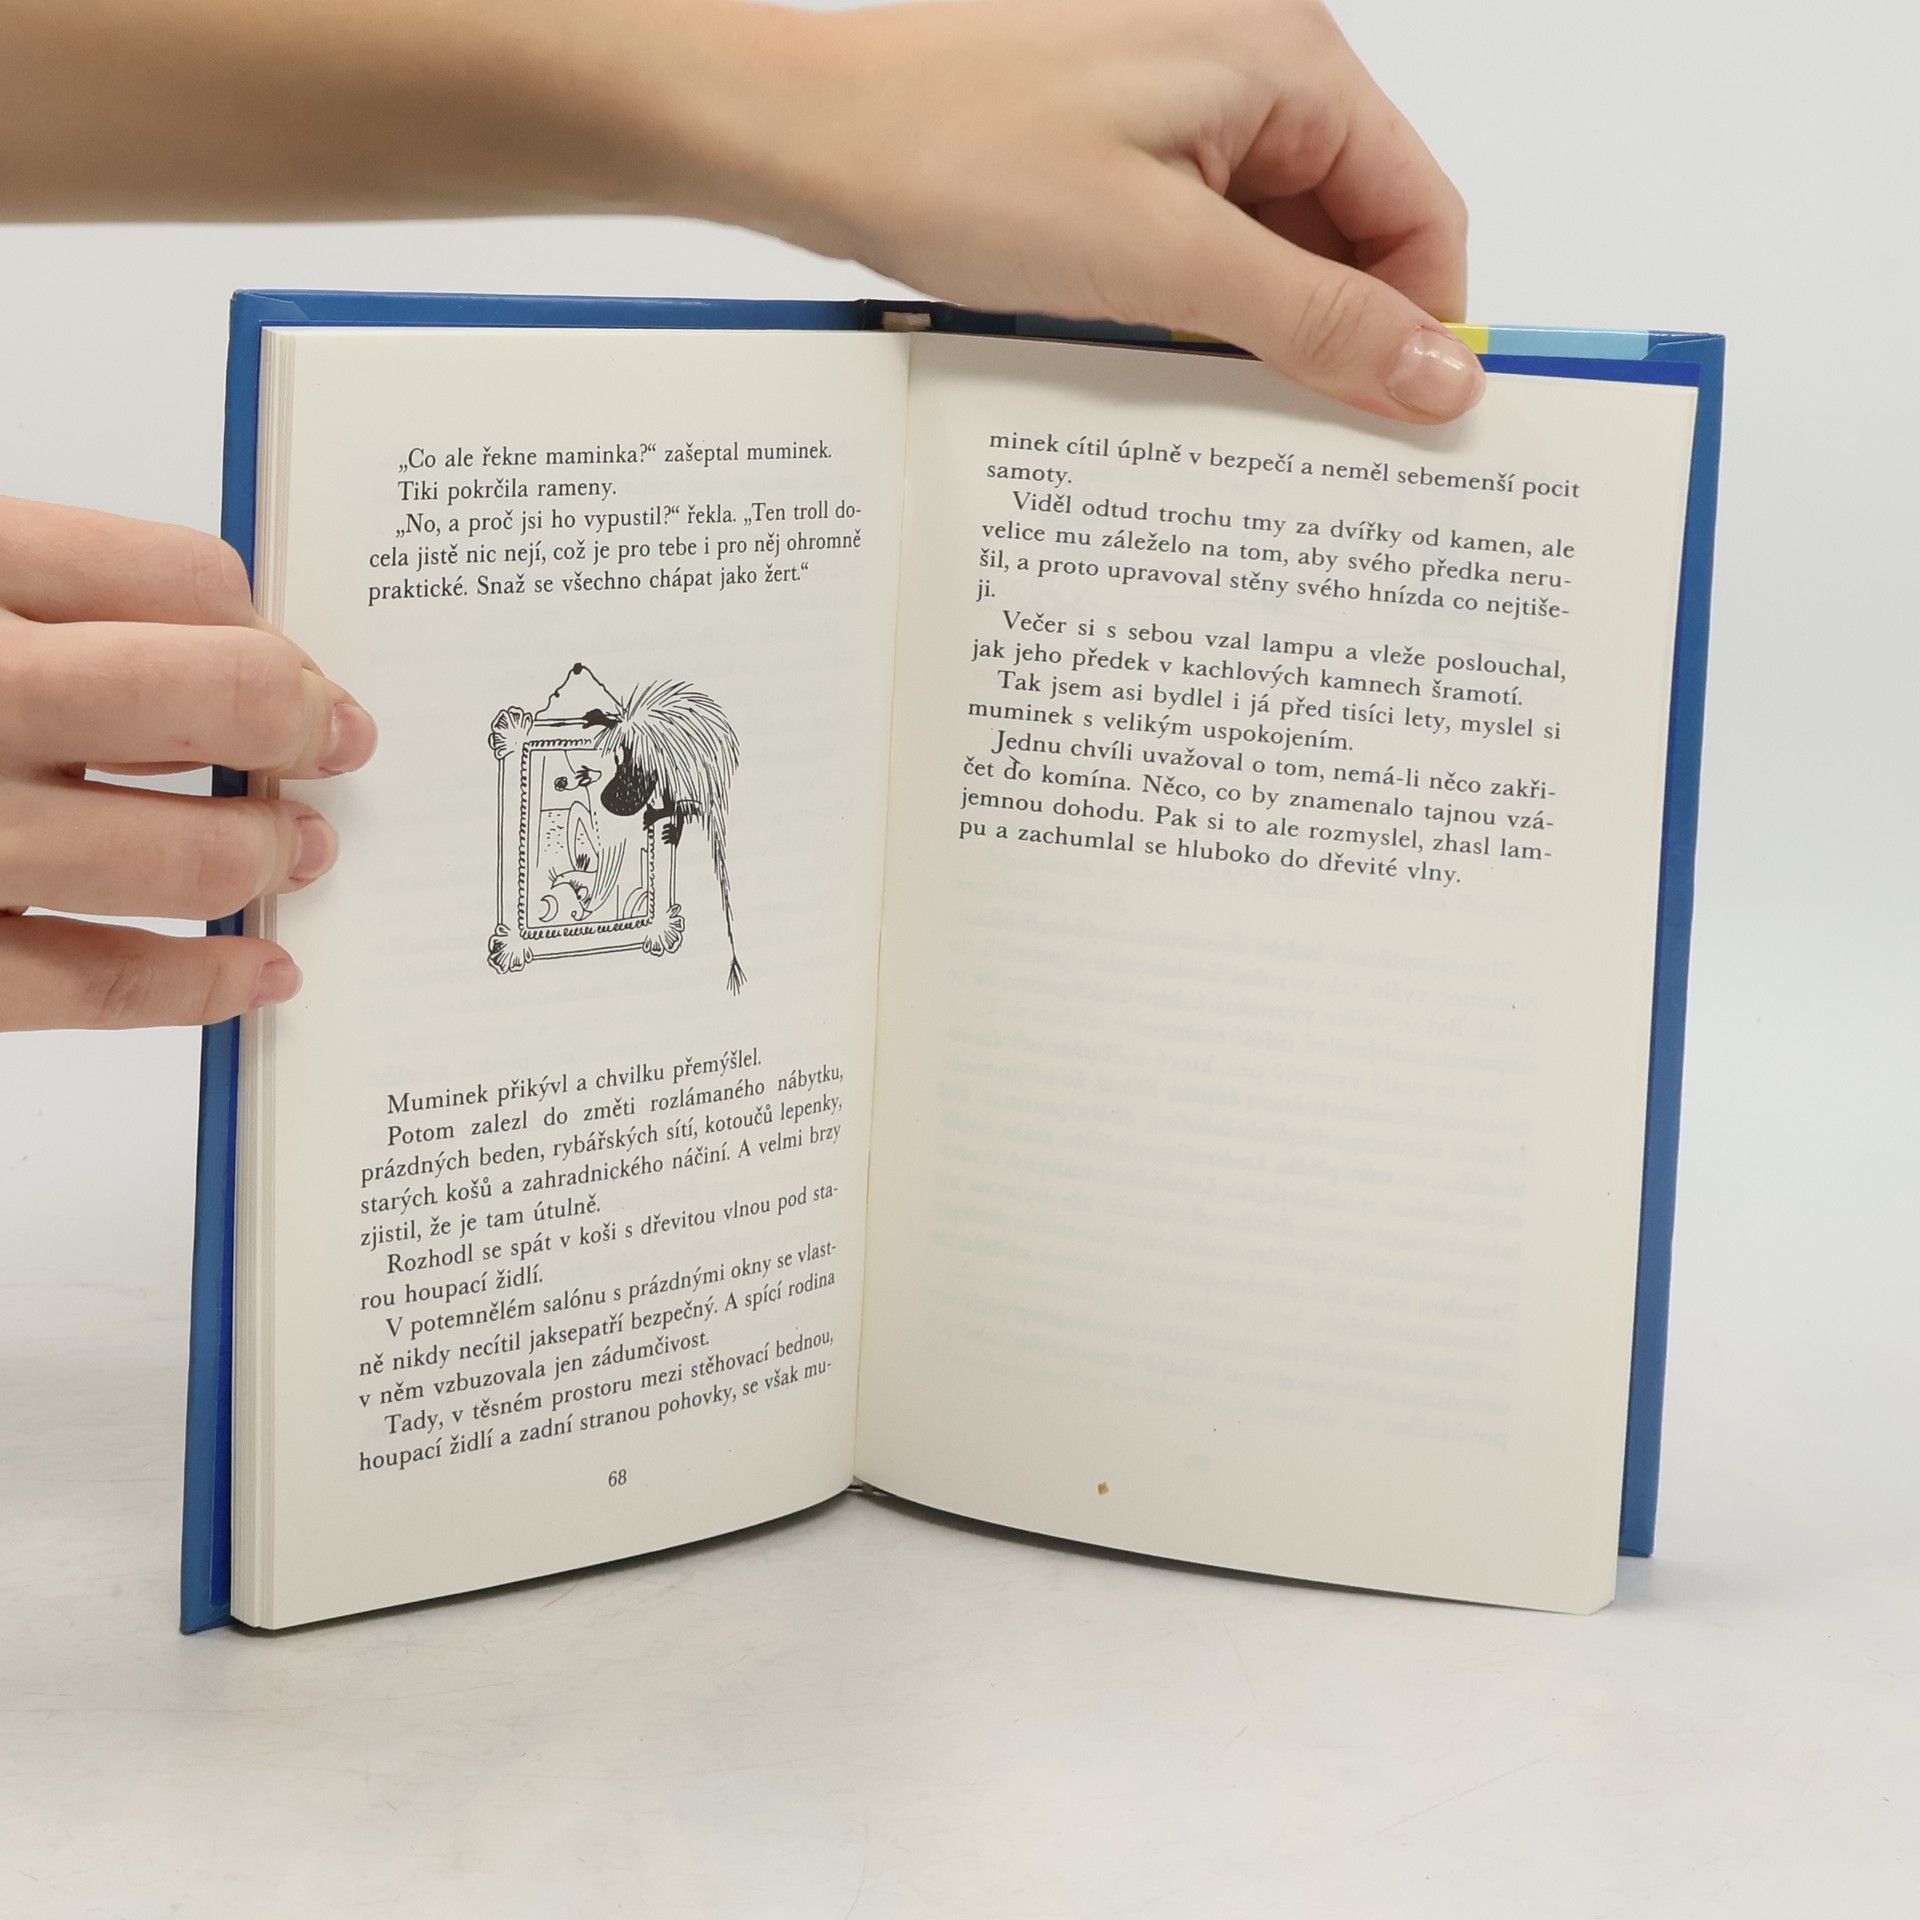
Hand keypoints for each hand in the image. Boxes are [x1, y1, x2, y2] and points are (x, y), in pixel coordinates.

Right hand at [0, 496, 375, 1030]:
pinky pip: (92, 981)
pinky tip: (260, 970)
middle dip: (298, 725)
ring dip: (263, 854)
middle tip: (340, 745)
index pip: (177, 578)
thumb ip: (59, 587)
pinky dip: (198, 984)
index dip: (265, 628)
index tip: (298, 667)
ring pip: (170, 856)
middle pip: (199, 696)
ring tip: (305, 852)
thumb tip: (232, 637)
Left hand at [746, 0, 1478, 421]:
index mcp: (1287, 63)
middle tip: (1306, 446)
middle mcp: (1249, 68)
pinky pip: (1201, 242)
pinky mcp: (1123, 150)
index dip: (1420, 326)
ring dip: (1258, 332)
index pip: (1419, 210)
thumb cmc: (959, 158)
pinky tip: (1163, 365)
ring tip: (1216, 408)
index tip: (1404, 430)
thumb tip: (1440, 375)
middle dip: (1335, 336)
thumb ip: (1314, 320)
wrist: (806, 134)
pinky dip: (1197, 311)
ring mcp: (1181, 107)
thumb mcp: (1162, 262)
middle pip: (1351, 229)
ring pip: (1271, 244)